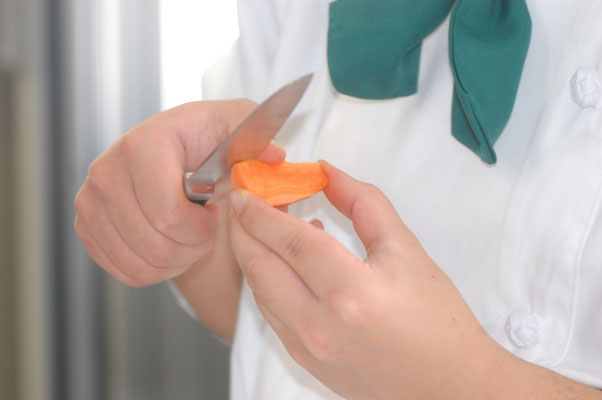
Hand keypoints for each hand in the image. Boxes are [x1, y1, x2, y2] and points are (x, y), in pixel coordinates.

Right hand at [74, 99, 284, 286]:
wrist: (174, 149)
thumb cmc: (209, 140)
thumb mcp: (239, 129)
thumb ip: (258, 139)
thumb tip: (274, 156)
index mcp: (144, 145)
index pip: (166, 212)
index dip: (199, 228)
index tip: (213, 213)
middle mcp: (108, 171)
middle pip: (153, 244)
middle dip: (192, 248)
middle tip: (205, 231)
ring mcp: (91, 200)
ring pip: (139, 263)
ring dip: (175, 261)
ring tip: (189, 237)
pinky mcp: (87, 224)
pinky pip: (123, 270)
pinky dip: (154, 270)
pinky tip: (169, 245)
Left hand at [226, 162, 510, 398]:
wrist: (446, 383)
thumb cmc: (436, 318)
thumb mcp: (405, 249)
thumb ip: (363, 203)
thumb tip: (327, 173)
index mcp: (351, 293)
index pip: (291, 241)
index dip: (262, 212)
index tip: (246, 191)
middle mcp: (319, 326)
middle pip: (261, 267)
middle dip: (243, 230)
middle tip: (245, 203)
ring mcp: (306, 348)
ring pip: (259, 291)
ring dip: (253, 255)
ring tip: (264, 226)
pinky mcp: (303, 360)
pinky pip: (271, 313)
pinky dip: (268, 281)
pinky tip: (285, 262)